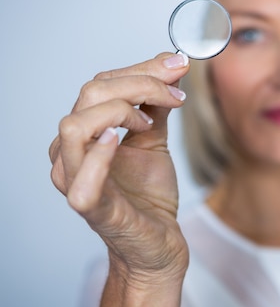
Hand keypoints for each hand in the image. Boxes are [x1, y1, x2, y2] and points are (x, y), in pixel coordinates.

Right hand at [49, 52, 190, 284]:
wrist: (157, 242)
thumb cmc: (147, 194)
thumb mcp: (154, 139)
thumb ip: (157, 104)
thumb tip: (173, 64)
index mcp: (85, 132)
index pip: (102, 84)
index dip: (142, 69)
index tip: (179, 66)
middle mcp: (72, 151)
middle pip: (90, 95)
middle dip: (139, 84)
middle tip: (175, 93)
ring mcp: (76, 179)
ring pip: (76, 126)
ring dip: (121, 111)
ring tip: (150, 121)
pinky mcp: (90, 208)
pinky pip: (80, 181)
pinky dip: (99, 157)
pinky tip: (120, 140)